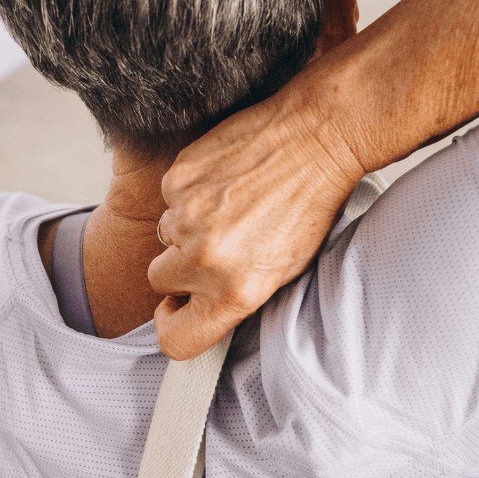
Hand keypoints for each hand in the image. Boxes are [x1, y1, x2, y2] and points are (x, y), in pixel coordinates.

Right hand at [148, 75, 366, 359]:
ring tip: (229, 205)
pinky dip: (189, 191)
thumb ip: (234, 294)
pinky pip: (169, 196)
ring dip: (186, 226)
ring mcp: (187, 216)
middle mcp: (205, 259)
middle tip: (218, 243)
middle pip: (160, 280)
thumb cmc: (311, 205)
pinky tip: (225, 180)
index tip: (181, 308)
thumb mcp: (283, 271)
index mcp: (236, 292)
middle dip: (180, 266)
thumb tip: (198, 305)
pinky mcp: (178, 176)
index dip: (173, 325)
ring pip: (164, 236)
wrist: (318, 137)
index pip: (175, 340)